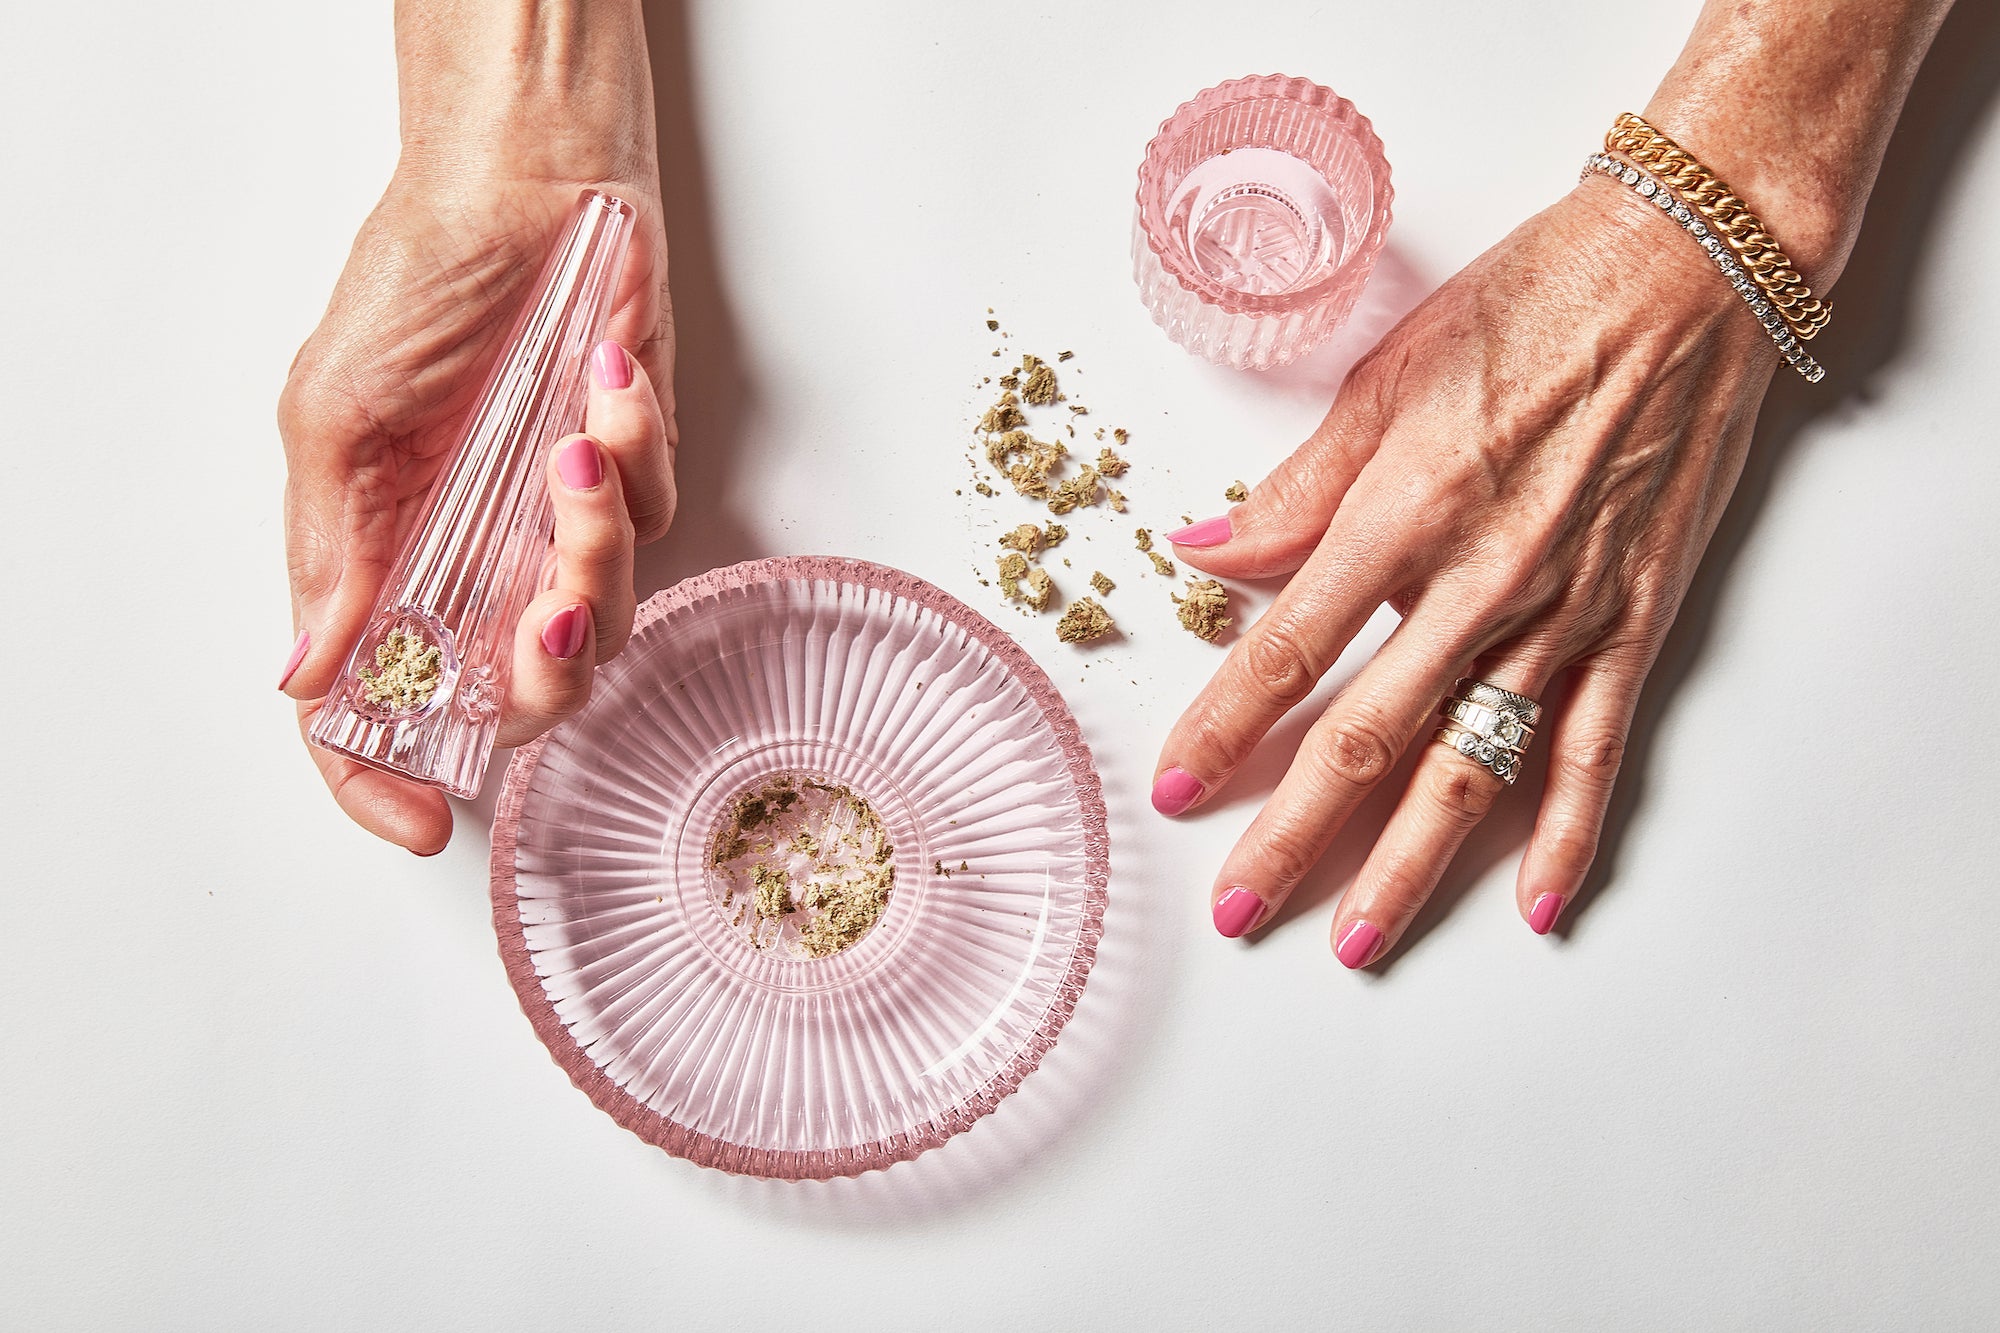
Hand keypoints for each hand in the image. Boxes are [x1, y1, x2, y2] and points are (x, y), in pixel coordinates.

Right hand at [277, 167, 673, 852]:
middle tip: (550, 614)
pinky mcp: (632, 474)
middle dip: (543, 673)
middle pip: (517, 691)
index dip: (387, 777)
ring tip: (573, 447)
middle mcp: (473, 558)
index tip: (422, 821)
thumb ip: (334, 548)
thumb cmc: (414, 281)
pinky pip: (653, 514)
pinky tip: (604, 377)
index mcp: (386, 556)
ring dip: (596, 544)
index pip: (377, 704)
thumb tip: (312, 674)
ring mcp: (556, 522)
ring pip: (604, 614)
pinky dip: (634, 449)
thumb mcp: (334, 411)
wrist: (521, 179)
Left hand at [1151, 176, 1781, 964]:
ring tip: (1355, 940)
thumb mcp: (1386, 378)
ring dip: (1407, 865)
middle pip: (1365, 738)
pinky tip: (1534, 905)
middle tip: (1238, 909)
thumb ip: (1296, 487)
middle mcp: (1477, 580)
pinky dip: (1567, 834)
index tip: (1176, 789)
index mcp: (1401, 511)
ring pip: (1471, 768)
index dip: (1223, 729)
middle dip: (1292, 837)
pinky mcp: (1634, 624)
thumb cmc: (1531, 305)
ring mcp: (1563, 613)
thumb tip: (1202, 548)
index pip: (1286, 651)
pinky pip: (1594, 750)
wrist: (1687, 275)